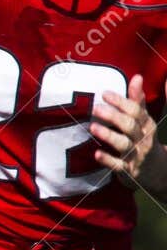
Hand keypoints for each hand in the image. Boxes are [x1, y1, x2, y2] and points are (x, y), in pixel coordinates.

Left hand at [91, 74, 166, 193]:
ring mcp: (136, 155)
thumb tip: (137, 77)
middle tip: (95, 108)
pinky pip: (118, 166)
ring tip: (92, 127)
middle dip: (114, 116)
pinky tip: (96, 154)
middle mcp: (143, 139)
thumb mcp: (145, 121)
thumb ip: (138, 101)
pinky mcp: (128, 171)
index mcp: (147, 125)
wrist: (157, 172)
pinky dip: (108, 160)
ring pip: (124, 144)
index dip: (121, 101)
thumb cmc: (144, 141)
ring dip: (108, 135)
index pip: (136, 110)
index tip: (104, 93)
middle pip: (130, 125)